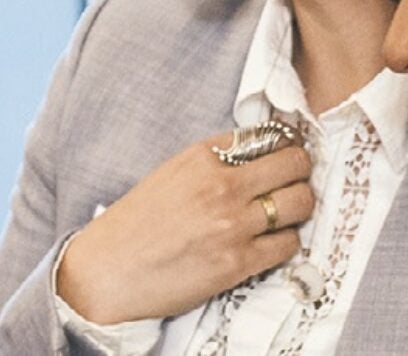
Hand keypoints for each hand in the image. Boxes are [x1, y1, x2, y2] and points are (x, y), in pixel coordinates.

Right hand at [56, 132, 314, 323]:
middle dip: (301, 171)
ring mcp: (232, 224)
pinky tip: (272, 241)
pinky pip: (288, 243)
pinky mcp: (237, 262)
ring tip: (287, 213)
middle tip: (295, 181)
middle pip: (295, 164)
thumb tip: (262, 151)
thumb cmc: (136, 225)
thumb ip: (216, 160)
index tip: (289, 153)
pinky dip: (287, 241)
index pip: (269, 135)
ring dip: (300, 207)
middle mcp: (222, 185)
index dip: (286, 144)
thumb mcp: (173, 173)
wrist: (106, 274)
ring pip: (300, 202)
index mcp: (203, 156)